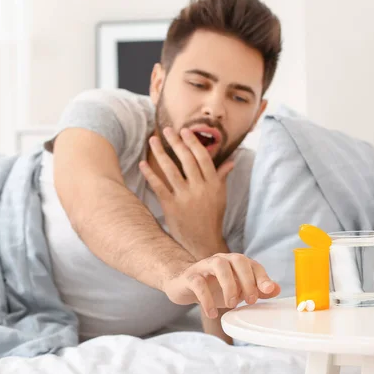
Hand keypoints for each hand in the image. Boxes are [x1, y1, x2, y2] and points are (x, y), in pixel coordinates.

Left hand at [139, 127, 233, 258]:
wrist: (203, 243)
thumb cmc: (212, 217)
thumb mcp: (220, 196)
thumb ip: (222, 176)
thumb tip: (231, 161)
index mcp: (213, 184)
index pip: (203, 158)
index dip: (193, 143)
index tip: (185, 131)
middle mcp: (200, 189)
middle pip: (186, 160)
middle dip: (176, 142)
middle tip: (166, 130)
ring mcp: (185, 198)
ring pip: (171, 170)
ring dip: (160, 153)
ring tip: (153, 140)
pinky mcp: (172, 207)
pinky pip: (159, 187)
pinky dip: (150, 175)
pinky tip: (143, 164)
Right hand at [162, 253, 280, 318]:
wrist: (182, 285)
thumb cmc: (213, 287)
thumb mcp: (237, 290)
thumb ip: (256, 289)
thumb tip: (276, 289)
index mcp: (234, 263)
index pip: (252, 264)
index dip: (262, 277)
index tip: (268, 291)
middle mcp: (221, 260)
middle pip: (237, 259)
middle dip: (247, 280)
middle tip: (250, 300)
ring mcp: (204, 266)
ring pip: (218, 265)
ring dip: (229, 285)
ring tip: (231, 304)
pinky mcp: (190, 277)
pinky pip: (198, 283)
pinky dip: (206, 299)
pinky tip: (211, 313)